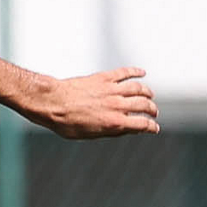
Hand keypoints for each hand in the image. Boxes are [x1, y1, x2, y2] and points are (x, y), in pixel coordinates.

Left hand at [27, 67, 159, 138]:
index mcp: (114, 122)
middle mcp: (116, 106)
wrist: (51, 102)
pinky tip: (141, 73)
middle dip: (152, 109)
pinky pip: (125, 73)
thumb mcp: (88, 135)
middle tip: (153, 111)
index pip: (142, 124)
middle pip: (144, 105)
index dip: (151, 127)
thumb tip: (127, 129)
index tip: (154, 128)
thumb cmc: (65, 123)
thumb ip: (110, 131)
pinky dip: (136, 72)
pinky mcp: (104, 78)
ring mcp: (111, 90)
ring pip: (138, 88)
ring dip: (147, 92)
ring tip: (149, 95)